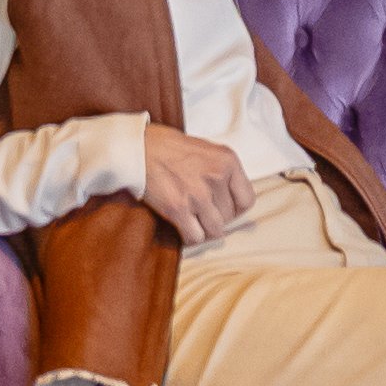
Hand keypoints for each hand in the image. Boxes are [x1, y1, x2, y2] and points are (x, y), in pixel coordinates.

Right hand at [139, 127, 252, 242]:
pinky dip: (190, 237)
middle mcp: (216, 177)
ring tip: (193, 221)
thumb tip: (232, 199)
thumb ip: (222, 172)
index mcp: (228, 161)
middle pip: (229, 217)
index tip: (223, 209)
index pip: (247, 200)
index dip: (235, 209)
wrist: (139, 148)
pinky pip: (195, 237)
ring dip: (204, 230)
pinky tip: (183, 228)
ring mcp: (198, 194)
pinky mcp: (178, 208)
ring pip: (215, 231)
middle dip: (216, 218)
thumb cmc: (170, 148)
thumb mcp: (208, 150)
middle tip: (201, 212)